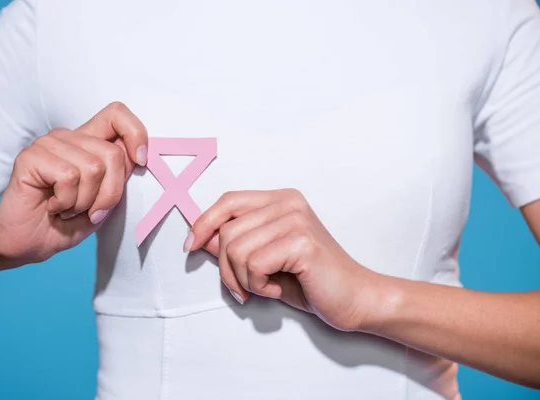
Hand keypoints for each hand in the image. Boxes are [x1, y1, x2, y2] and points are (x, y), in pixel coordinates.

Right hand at [0, 102, 147, 268]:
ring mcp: (48, 144)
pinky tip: (53, 207)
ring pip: (93, 168)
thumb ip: (119, 176)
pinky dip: (67, 202)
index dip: (136, 134)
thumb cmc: (67, 222)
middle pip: (113, 154)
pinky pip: (69, 177)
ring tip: (67, 209)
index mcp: (89, 142)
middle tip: (90, 212)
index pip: (117, 114)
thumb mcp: (104, 201)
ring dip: (85, 202)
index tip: (141, 162)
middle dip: (109, 194)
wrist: (28, 244)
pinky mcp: (31, 156)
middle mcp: (69, 137)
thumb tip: (138, 156)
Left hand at [187, 189, 381, 331]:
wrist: (355, 299)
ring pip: (235, 249)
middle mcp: (288, 203)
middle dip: (226, 268)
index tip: (191, 246)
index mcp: (281, 200)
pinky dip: (258, 285)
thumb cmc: (310, 281)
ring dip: (243, 279)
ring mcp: (296, 219)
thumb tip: (200, 238)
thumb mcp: (264, 261)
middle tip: (243, 289)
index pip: (229, 201)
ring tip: (265, 287)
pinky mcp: (301, 241)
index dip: (203, 222)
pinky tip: (277, 287)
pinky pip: (253, 264)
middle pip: (227, 230)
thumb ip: (235, 245)